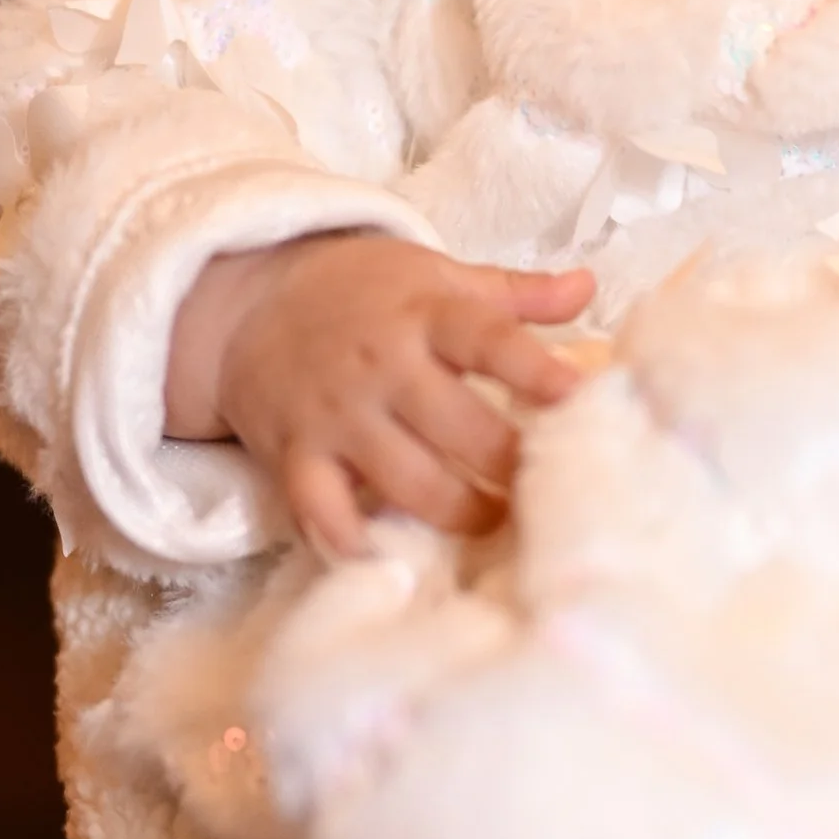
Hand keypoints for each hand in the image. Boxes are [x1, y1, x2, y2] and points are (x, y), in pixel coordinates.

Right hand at [166, 232, 595, 555]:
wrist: (250, 301)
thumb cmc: (363, 292)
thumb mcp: (438, 277)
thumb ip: (515, 293)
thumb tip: (588, 287)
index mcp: (426, 316)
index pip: (490, 342)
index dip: (538, 372)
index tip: (582, 399)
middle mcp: (383, 367)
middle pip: (459, 427)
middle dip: (509, 464)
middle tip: (547, 488)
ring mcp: (338, 416)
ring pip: (405, 480)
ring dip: (458, 512)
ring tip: (493, 522)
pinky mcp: (296, 455)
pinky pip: (322, 511)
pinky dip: (353, 543)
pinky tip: (394, 561)